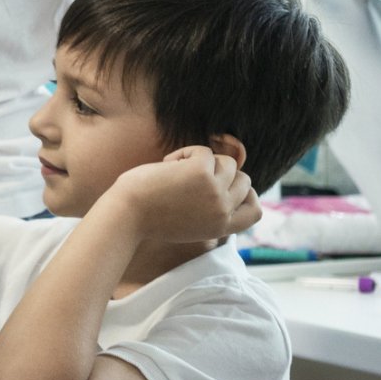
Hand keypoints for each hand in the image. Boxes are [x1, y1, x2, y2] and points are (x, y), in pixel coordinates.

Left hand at [105, 146, 259, 242]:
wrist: (125, 216)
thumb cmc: (148, 217)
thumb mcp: (189, 223)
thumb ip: (209, 211)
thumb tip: (222, 183)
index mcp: (220, 228)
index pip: (255, 212)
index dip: (246, 196)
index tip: (225, 187)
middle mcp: (222, 212)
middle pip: (244, 181)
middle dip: (220, 172)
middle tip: (192, 177)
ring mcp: (215, 192)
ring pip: (228, 163)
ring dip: (203, 160)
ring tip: (177, 171)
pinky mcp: (201, 173)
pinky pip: (205, 151)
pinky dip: (185, 152)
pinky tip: (167, 166)